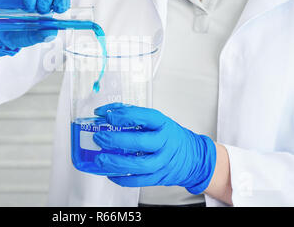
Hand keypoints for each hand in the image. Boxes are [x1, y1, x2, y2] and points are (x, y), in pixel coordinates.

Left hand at [92, 103, 216, 194]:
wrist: (193, 158)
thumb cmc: (171, 136)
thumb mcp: (157, 121)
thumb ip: (133, 115)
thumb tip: (106, 111)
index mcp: (163, 124)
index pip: (143, 117)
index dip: (124, 116)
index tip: (108, 115)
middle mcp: (164, 143)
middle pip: (139, 142)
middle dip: (116, 140)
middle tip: (100, 138)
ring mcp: (162, 162)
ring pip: (138, 165)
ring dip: (116, 162)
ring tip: (101, 159)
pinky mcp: (159, 177)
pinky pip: (139, 181)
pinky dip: (123, 179)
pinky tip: (111, 174)